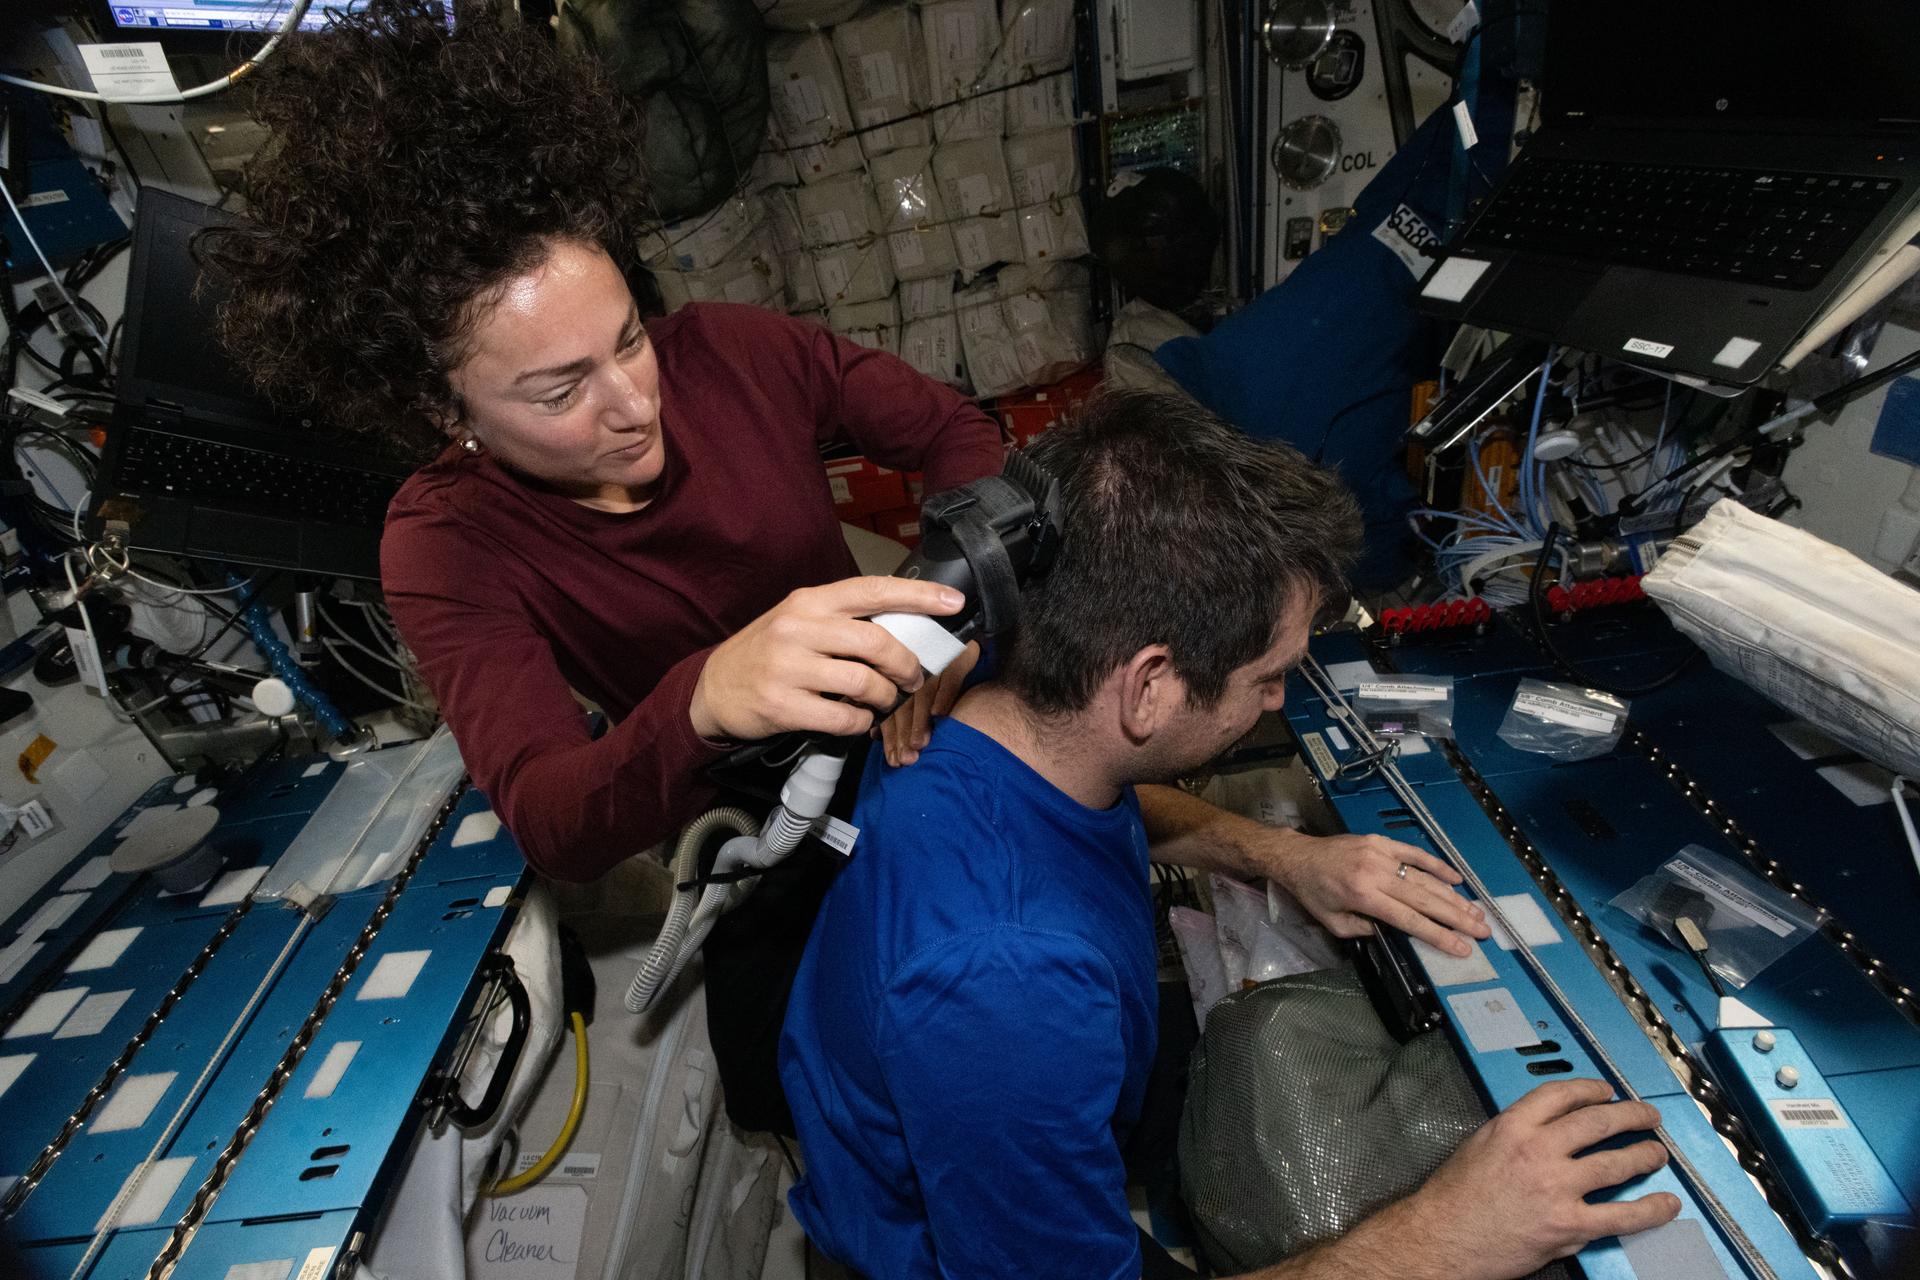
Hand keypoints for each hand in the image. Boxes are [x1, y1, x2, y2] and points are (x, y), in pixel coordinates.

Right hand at [689, 577, 963, 741]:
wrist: (714, 689)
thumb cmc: (769, 652)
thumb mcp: (800, 621)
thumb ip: (843, 620)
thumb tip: (905, 625)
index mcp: (810, 601)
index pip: (873, 590)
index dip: (918, 595)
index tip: (953, 603)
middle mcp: (798, 627)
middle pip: (876, 642)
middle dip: (907, 664)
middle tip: (914, 678)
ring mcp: (788, 666)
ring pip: (864, 683)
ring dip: (886, 698)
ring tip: (885, 702)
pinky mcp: (782, 705)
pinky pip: (843, 717)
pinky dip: (861, 722)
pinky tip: (858, 720)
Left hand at [877, 640, 978, 765]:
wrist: (971, 638)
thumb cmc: (946, 676)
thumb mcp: (920, 693)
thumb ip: (897, 712)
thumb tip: (875, 734)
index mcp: (902, 677)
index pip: (892, 708)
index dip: (891, 735)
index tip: (893, 759)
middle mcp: (916, 668)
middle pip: (905, 703)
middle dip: (903, 733)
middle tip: (905, 758)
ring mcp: (936, 660)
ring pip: (924, 693)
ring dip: (920, 720)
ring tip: (919, 743)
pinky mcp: (958, 654)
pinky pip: (950, 676)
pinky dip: (944, 695)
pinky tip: (940, 715)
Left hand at [1268, 831, 1490, 956]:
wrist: (1297, 856)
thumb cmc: (1313, 893)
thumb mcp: (1334, 922)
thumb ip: (1366, 930)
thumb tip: (1399, 931)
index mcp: (1363, 896)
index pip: (1409, 920)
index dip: (1438, 935)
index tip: (1462, 947)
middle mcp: (1376, 873)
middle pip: (1424, 899)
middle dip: (1456, 917)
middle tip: (1481, 930)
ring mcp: (1380, 854)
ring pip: (1424, 878)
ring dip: (1452, 896)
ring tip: (1474, 911)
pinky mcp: (1381, 841)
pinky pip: (1414, 853)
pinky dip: (1436, 865)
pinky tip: (1456, 878)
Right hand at [1400, 1080, 1680, 1279]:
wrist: (1442, 1239)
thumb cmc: (1454, 1199)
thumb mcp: (1479, 1146)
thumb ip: (1516, 1134)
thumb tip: (1549, 1131)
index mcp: (1513, 1127)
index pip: (1561, 1094)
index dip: (1591, 1089)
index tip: (1606, 1091)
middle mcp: (1538, 1151)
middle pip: (1597, 1122)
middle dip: (1630, 1116)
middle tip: (1646, 1116)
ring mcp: (1557, 1188)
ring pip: (1616, 1163)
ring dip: (1644, 1155)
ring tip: (1657, 1153)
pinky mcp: (1569, 1225)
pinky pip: (1621, 1215)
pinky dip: (1651, 1210)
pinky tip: (1666, 1204)